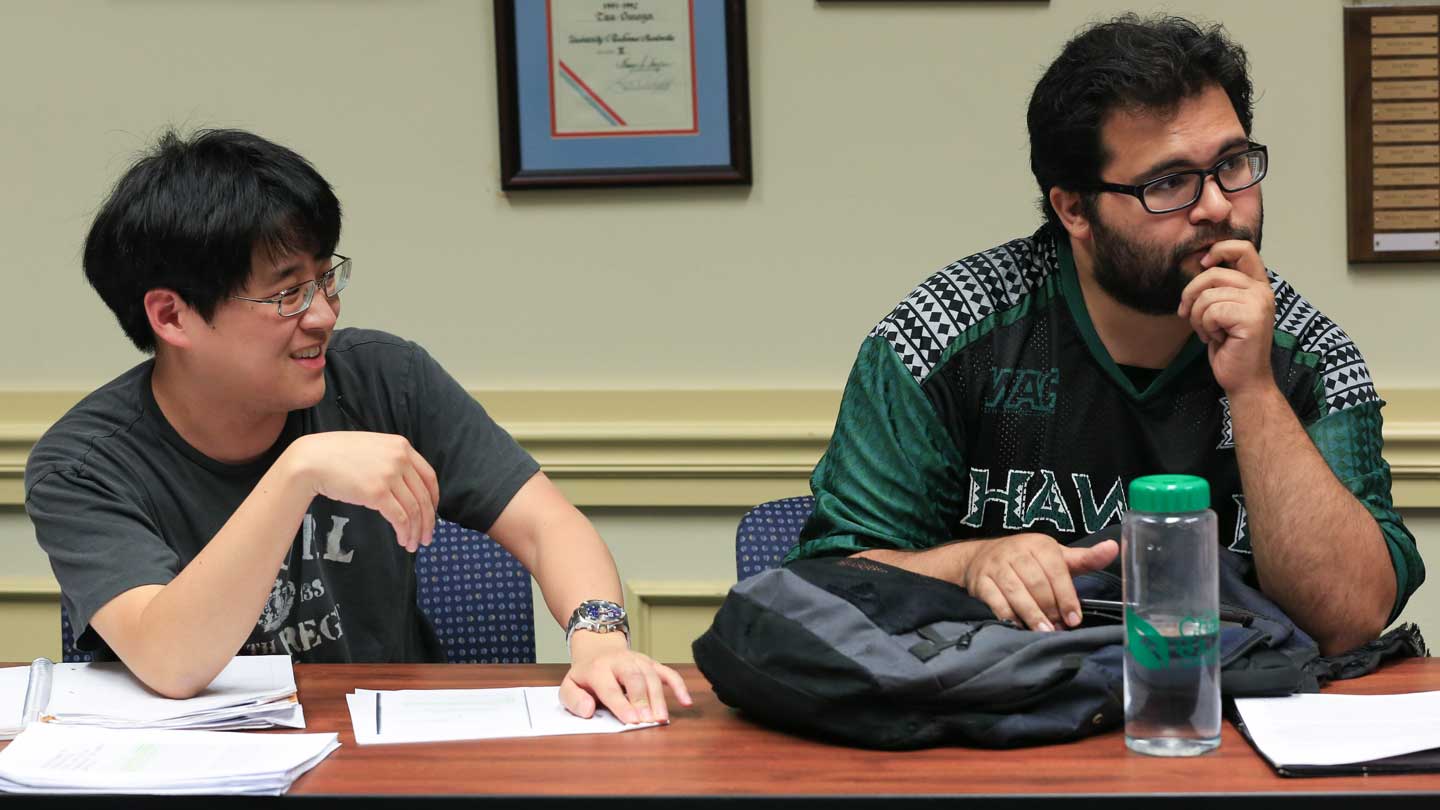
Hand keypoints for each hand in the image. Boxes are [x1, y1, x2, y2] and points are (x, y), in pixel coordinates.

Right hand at [285, 432, 438, 552]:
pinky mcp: (377, 492)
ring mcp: (389, 474)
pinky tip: (402, 540)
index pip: (429, 476)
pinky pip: (399, 517)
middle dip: (428, 520)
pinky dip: (404, 532)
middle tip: (427, 537)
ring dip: (416, 530)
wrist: (312, 459)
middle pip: (424, 496)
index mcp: (401, 446)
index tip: (432, 513)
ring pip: (414, 509)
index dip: (434, 498)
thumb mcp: (373, 448)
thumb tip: (407, 486)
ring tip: (414, 544)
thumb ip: (392, 460)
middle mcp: (400, 458)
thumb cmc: (337, 455)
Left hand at [560, 632, 692, 723]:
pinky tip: (686, 702)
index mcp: (597, 669)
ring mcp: (638, 661)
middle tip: (648, 721)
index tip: (631, 720)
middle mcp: (620, 661)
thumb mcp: (569, 686)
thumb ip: (573, 700)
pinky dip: (679, 686)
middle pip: (634, 678)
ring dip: (658, 697)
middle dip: (642, 699)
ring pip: (652, 676)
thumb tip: (588, 710)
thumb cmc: (586, 676)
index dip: (621, 704)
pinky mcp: (651, 664)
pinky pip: (668, 673)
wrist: (598, 649)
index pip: (610, 687)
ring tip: (661, 719)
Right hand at [959, 534, 1117, 630]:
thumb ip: (1086, 558)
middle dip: (1050, 609)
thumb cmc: (1027, 560)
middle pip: (1036, 584)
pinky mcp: (980, 581)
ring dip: (1031, 615)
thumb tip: (1115, 548)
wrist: (980, 558)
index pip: (1056, 571)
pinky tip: (1018, 627)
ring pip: (1016, 592)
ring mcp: (996, 566)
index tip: (1074, 619)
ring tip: (1043, 632)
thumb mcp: (1056, 557)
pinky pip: (995, 601)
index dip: (1066, 597)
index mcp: (1040, 545)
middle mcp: (1016, 552)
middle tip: (1058, 629)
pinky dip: (1008, 616)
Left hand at [1178, 240, 1276, 396]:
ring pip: (1208, 295)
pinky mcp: (1252, 317)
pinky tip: (1218, 339)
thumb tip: (1197, 263)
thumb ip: (1217, 288)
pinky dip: (1205, 327)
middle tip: (1189, 315)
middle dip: (1191, 295)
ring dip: (1198, 318)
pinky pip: (1211, 312)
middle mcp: (1262, 290)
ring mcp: (1259, 303)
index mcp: (1257, 285)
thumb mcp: (1222, 311)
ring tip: (1210, 332)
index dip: (1218, 249)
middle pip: (1213, 273)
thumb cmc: (1230, 347)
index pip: (1242, 248)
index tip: (1202, 263)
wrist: (1243, 380)